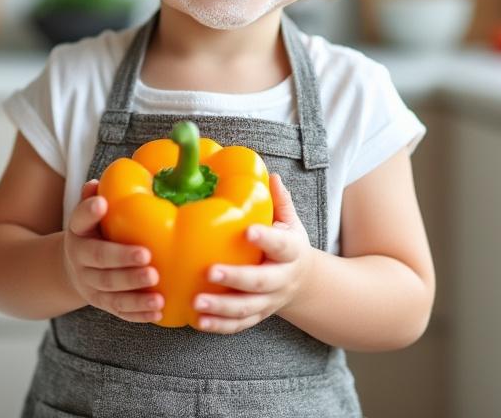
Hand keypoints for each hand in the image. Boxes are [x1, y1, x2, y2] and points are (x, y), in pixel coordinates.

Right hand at [62, 179, 163, 322]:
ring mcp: (91, 285)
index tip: (102, 203)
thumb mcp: (89, 216)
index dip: (89, 212)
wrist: (75, 269)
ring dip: (135, 293)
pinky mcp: (103, 304)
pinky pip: (120, 311)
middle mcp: (81, 262)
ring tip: (158, 293)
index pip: (79, 221)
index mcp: (78, 234)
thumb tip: (98, 182)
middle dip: (122, 260)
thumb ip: (94, 200)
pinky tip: (158, 310)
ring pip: (111, 291)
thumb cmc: (94, 234)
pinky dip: (139, 313)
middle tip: (146, 256)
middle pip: (100, 262)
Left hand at [193, 173, 313, 333]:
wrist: (304, 282)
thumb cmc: (287, 244)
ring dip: (222, 308)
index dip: (266, 239)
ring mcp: (270, 301)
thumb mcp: (290, 222)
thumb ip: (280, 201)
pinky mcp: (258, 315)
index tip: (248, 231)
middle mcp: (282, 279)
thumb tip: (270, 175)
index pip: (281, 245)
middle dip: (236, 278)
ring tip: (197, 302)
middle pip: (261, 282)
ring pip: (247, 308)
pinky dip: (220, 325)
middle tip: (211, 272)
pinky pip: (239, 324)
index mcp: (291, 251)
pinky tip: (199, 321)